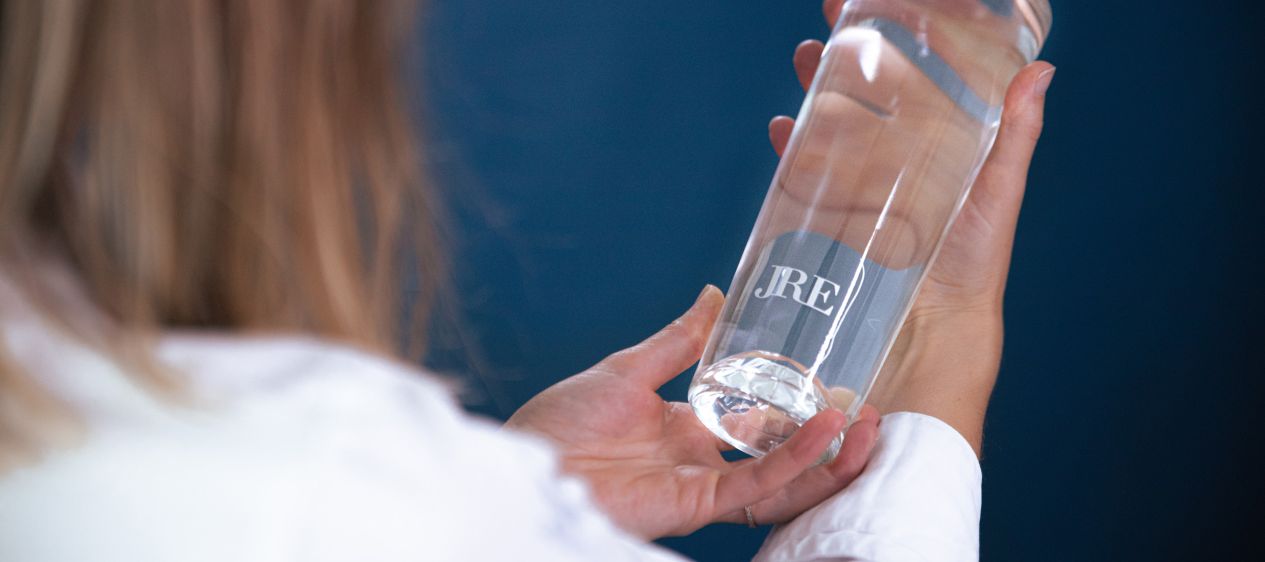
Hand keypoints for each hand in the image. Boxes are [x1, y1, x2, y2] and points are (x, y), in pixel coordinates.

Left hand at [507, 286, 880, 538]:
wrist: (529, 461)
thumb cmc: (561, 421)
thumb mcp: (628, 368)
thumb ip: (678, 341)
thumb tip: (716, 296)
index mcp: (688, 426)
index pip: (759, 422)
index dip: (800, 410)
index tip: (838, 385)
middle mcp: (703, 459)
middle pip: (783, 458)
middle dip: (832, 443)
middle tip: (873, 415)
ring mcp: (701, 484)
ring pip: (783, 481)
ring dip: (827, 458)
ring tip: (868, 429)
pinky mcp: (694, 504)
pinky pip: (755, 486)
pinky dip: (792, 463)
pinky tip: (823, 434)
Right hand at [769, 0, 1054, 453]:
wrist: (929, 340)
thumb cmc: (972, 270)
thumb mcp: (996, 194)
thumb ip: (1013, 138)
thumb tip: (1041, 72)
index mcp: (936, 154)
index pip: (910, 87)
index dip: (893, 47)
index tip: (870, 10)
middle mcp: (894, 169)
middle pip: (861, 103)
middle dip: (841, 63)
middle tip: (824, 33)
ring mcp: (856, 193)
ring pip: (828, 132)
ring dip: (812, 97)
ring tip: (803, 68)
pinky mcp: (825, 223)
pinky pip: (801, 179)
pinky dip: (790, 152)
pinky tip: (782, 132)